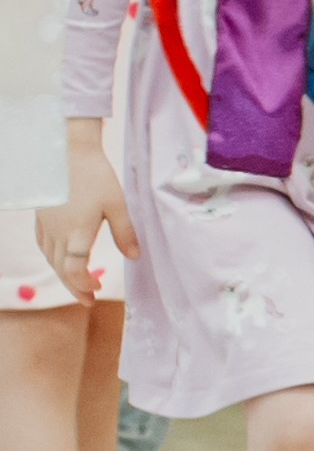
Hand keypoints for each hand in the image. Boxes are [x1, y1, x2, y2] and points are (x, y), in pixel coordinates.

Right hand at [35, 125, 133, 298]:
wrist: (67, 151)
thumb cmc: (95, 176)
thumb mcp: (117, 205)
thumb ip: (125, 233)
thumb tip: (134, 256)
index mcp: (77, 232)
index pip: (74, 269)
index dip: (83, 284)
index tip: (96, 290)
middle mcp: (58, 233)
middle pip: (61, 270)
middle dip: (75, 287)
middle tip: (89, 299)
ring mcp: (46, 225)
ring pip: (51, 259)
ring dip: (64, 275)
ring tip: (79, 283)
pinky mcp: (41, 217)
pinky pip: (43, 245)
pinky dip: (53, 258)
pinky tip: (62, 259)